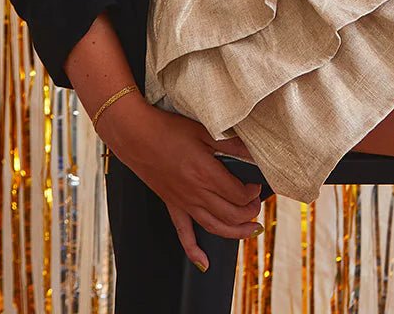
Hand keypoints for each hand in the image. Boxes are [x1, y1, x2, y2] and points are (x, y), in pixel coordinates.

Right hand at [104, 103, 263, 272]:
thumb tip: (253, 152)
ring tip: (251, 231)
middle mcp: (197, 194)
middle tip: (256, 204)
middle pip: (231, 215)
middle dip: (250, 213)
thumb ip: (231, 144)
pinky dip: (194, 251)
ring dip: (236, 233)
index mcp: (206, 174)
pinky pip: (184, 234)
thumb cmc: (169, 130)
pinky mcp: (172, 206)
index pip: (239, 195)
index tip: (256, 184)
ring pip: (215, 228)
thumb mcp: (204, 131)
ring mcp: (184, 203)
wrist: (137, 137)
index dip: (253, 192)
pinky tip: (204, 263)